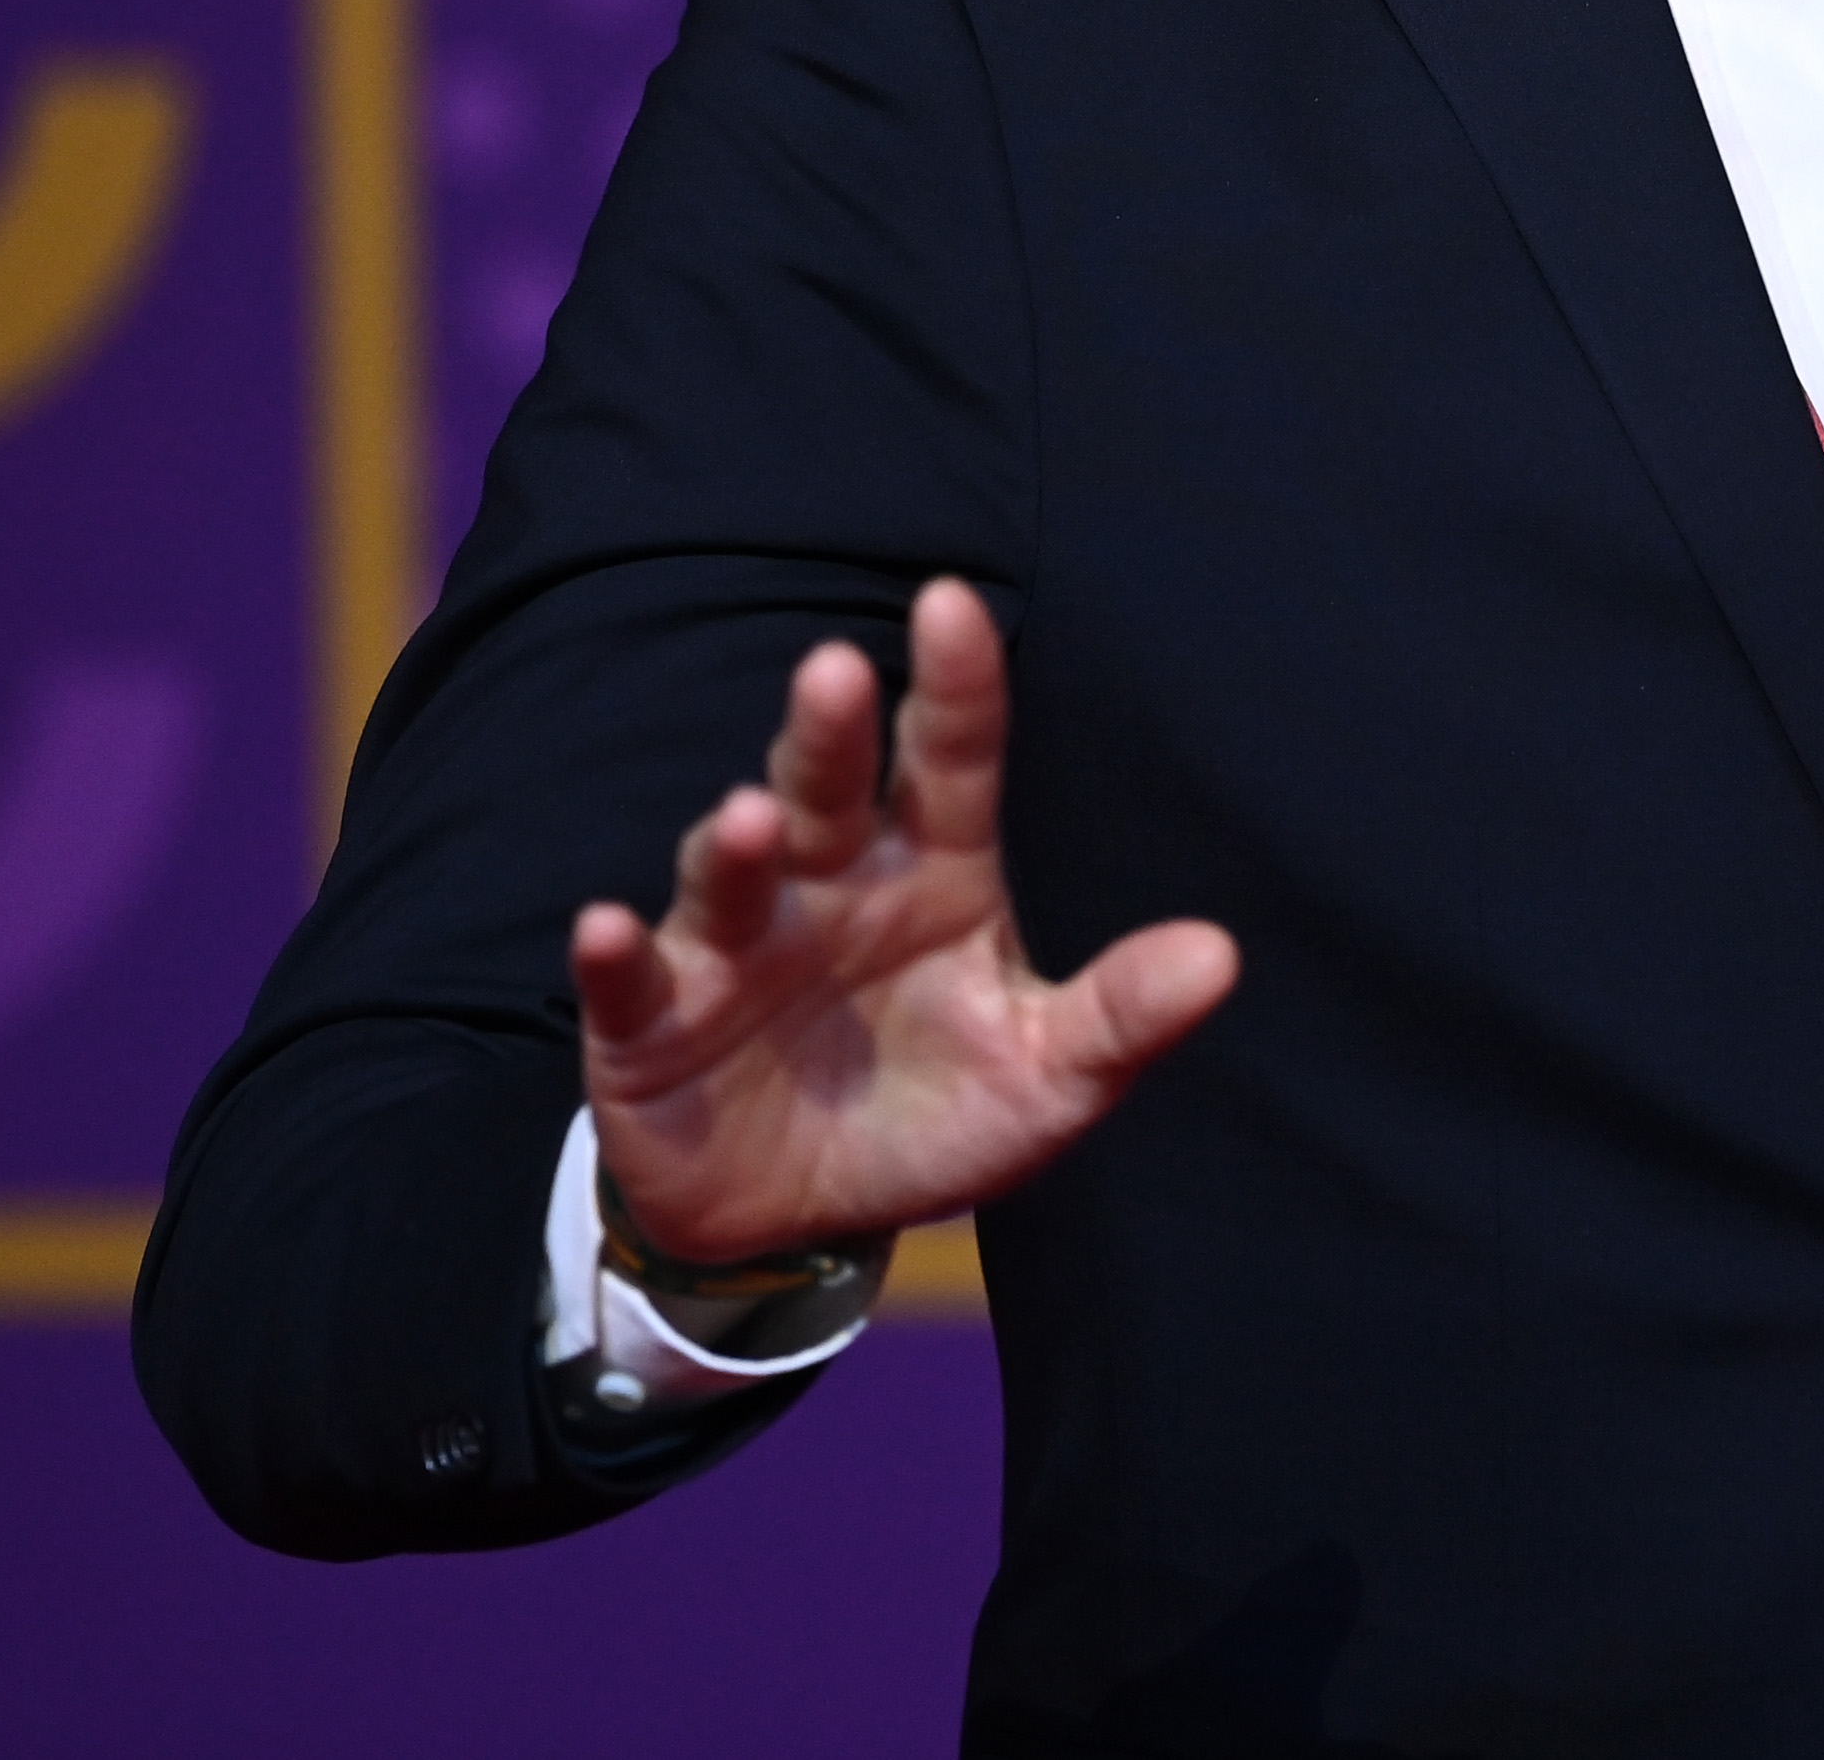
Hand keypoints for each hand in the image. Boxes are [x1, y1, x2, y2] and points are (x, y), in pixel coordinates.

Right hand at [574, 578, 1236, 1259]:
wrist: (800, 1219)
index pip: (948, 761)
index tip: (951, 603)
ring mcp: (731, 946)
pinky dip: (613, 957)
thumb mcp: (1044, 1078)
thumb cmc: (931, 1114)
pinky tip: (603, 929)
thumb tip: (1221, 956)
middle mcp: (827, 884)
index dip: (953, 687)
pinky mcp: (650, 1024)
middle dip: (827, 734)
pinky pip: (629, 982)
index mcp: (930, 873)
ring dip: (731, 843)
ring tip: (749, 818)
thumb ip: (1120, 1015)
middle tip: (837, 669)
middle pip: (827, 790)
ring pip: (727, 871)